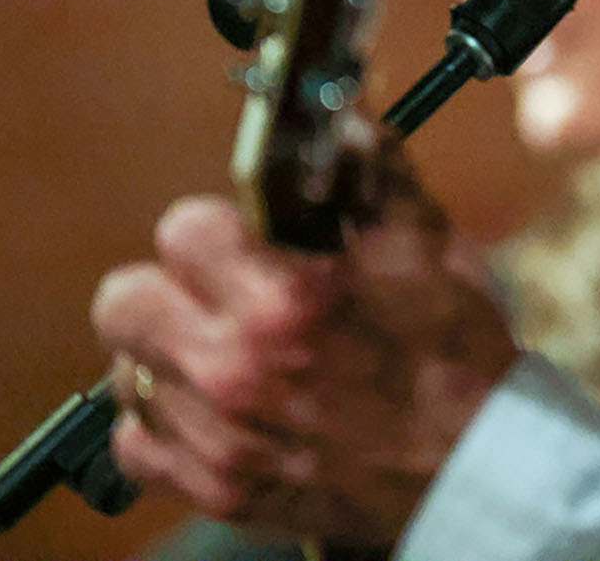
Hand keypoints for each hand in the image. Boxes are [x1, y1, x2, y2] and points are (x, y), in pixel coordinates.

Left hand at [90, 151, 520, 549]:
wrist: (475, 466)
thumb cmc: (454, 356)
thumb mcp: (427, 247)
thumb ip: (371, 170)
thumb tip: (338, 111)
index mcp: (284, 299)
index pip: (182, 228)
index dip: (218, 225)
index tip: (242, 237)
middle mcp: (234, 370)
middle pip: (124, 301)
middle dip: (170, 286)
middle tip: (217, 292)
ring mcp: (217, 438)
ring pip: (127, 371)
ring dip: (170, 355)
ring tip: (227, 353)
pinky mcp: (213, 489)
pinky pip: (135, 444)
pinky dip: (167, 424)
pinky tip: (218, 408)